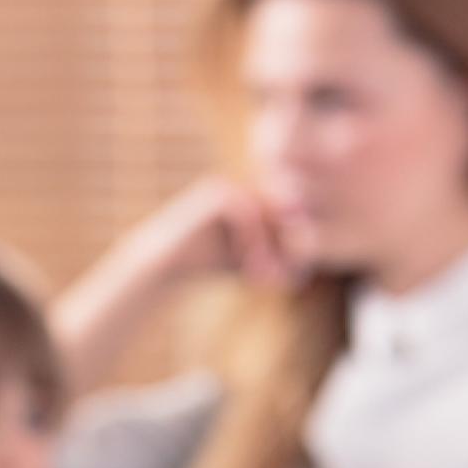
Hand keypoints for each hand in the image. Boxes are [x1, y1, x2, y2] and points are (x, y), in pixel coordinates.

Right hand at [129, 178, 304, 292]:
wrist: (163, 266)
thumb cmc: (209, 266)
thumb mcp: (252, 264)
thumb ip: (280, 261)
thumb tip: (304, 263)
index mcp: (259, 199)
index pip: (293, 217)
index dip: (297, 246)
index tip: (288, 279)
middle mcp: (248, 188)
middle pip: (287, 212)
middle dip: (289, 247)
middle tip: (282, 278)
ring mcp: (232, 188)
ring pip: (269, 212)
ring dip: (272, 247)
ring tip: (265, 277)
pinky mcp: (215, 194)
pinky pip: (247, 212)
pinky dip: (253, 242)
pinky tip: (250, 268)